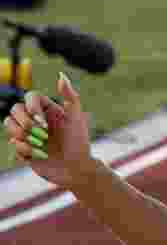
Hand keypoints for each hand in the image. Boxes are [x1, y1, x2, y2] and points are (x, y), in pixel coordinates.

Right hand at [4, 72, 94, 188]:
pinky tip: (39, 155)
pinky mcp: (24, 149)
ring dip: (22, 136)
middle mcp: (35, 119)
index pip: (29, 96)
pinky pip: (13, 144)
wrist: (77, 169)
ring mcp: (28, 134)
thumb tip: (61, 75)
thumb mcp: (77, 118)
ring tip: (40, 145)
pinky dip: (25, 150)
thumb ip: (70, 96)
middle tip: (43, 135)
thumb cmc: (79, 143)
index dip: (32, 107)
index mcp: (47, 109)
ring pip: (8, 125)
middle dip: (25, 123)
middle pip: (14, 109)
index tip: (43, 121)